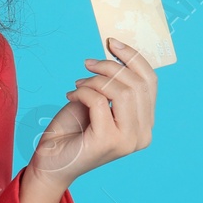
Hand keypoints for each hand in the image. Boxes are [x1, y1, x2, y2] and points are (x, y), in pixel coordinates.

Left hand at [26, 37, 157, 189]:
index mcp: (145, 124)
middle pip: (137, 84)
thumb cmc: (74, 129)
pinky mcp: (107, 142)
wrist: (51, 160)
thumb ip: (115, 84)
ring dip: (95, 80)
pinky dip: (82, 92)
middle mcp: (142, 135)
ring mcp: (127, 141)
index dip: (133, 57)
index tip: (112, 43)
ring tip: (78, 84)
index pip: (150, 82)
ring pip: (121, 92)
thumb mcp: (99, 100)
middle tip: (87, 65)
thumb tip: (118, 51)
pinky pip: (99, 102)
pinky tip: (70, 96)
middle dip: (109, 66)